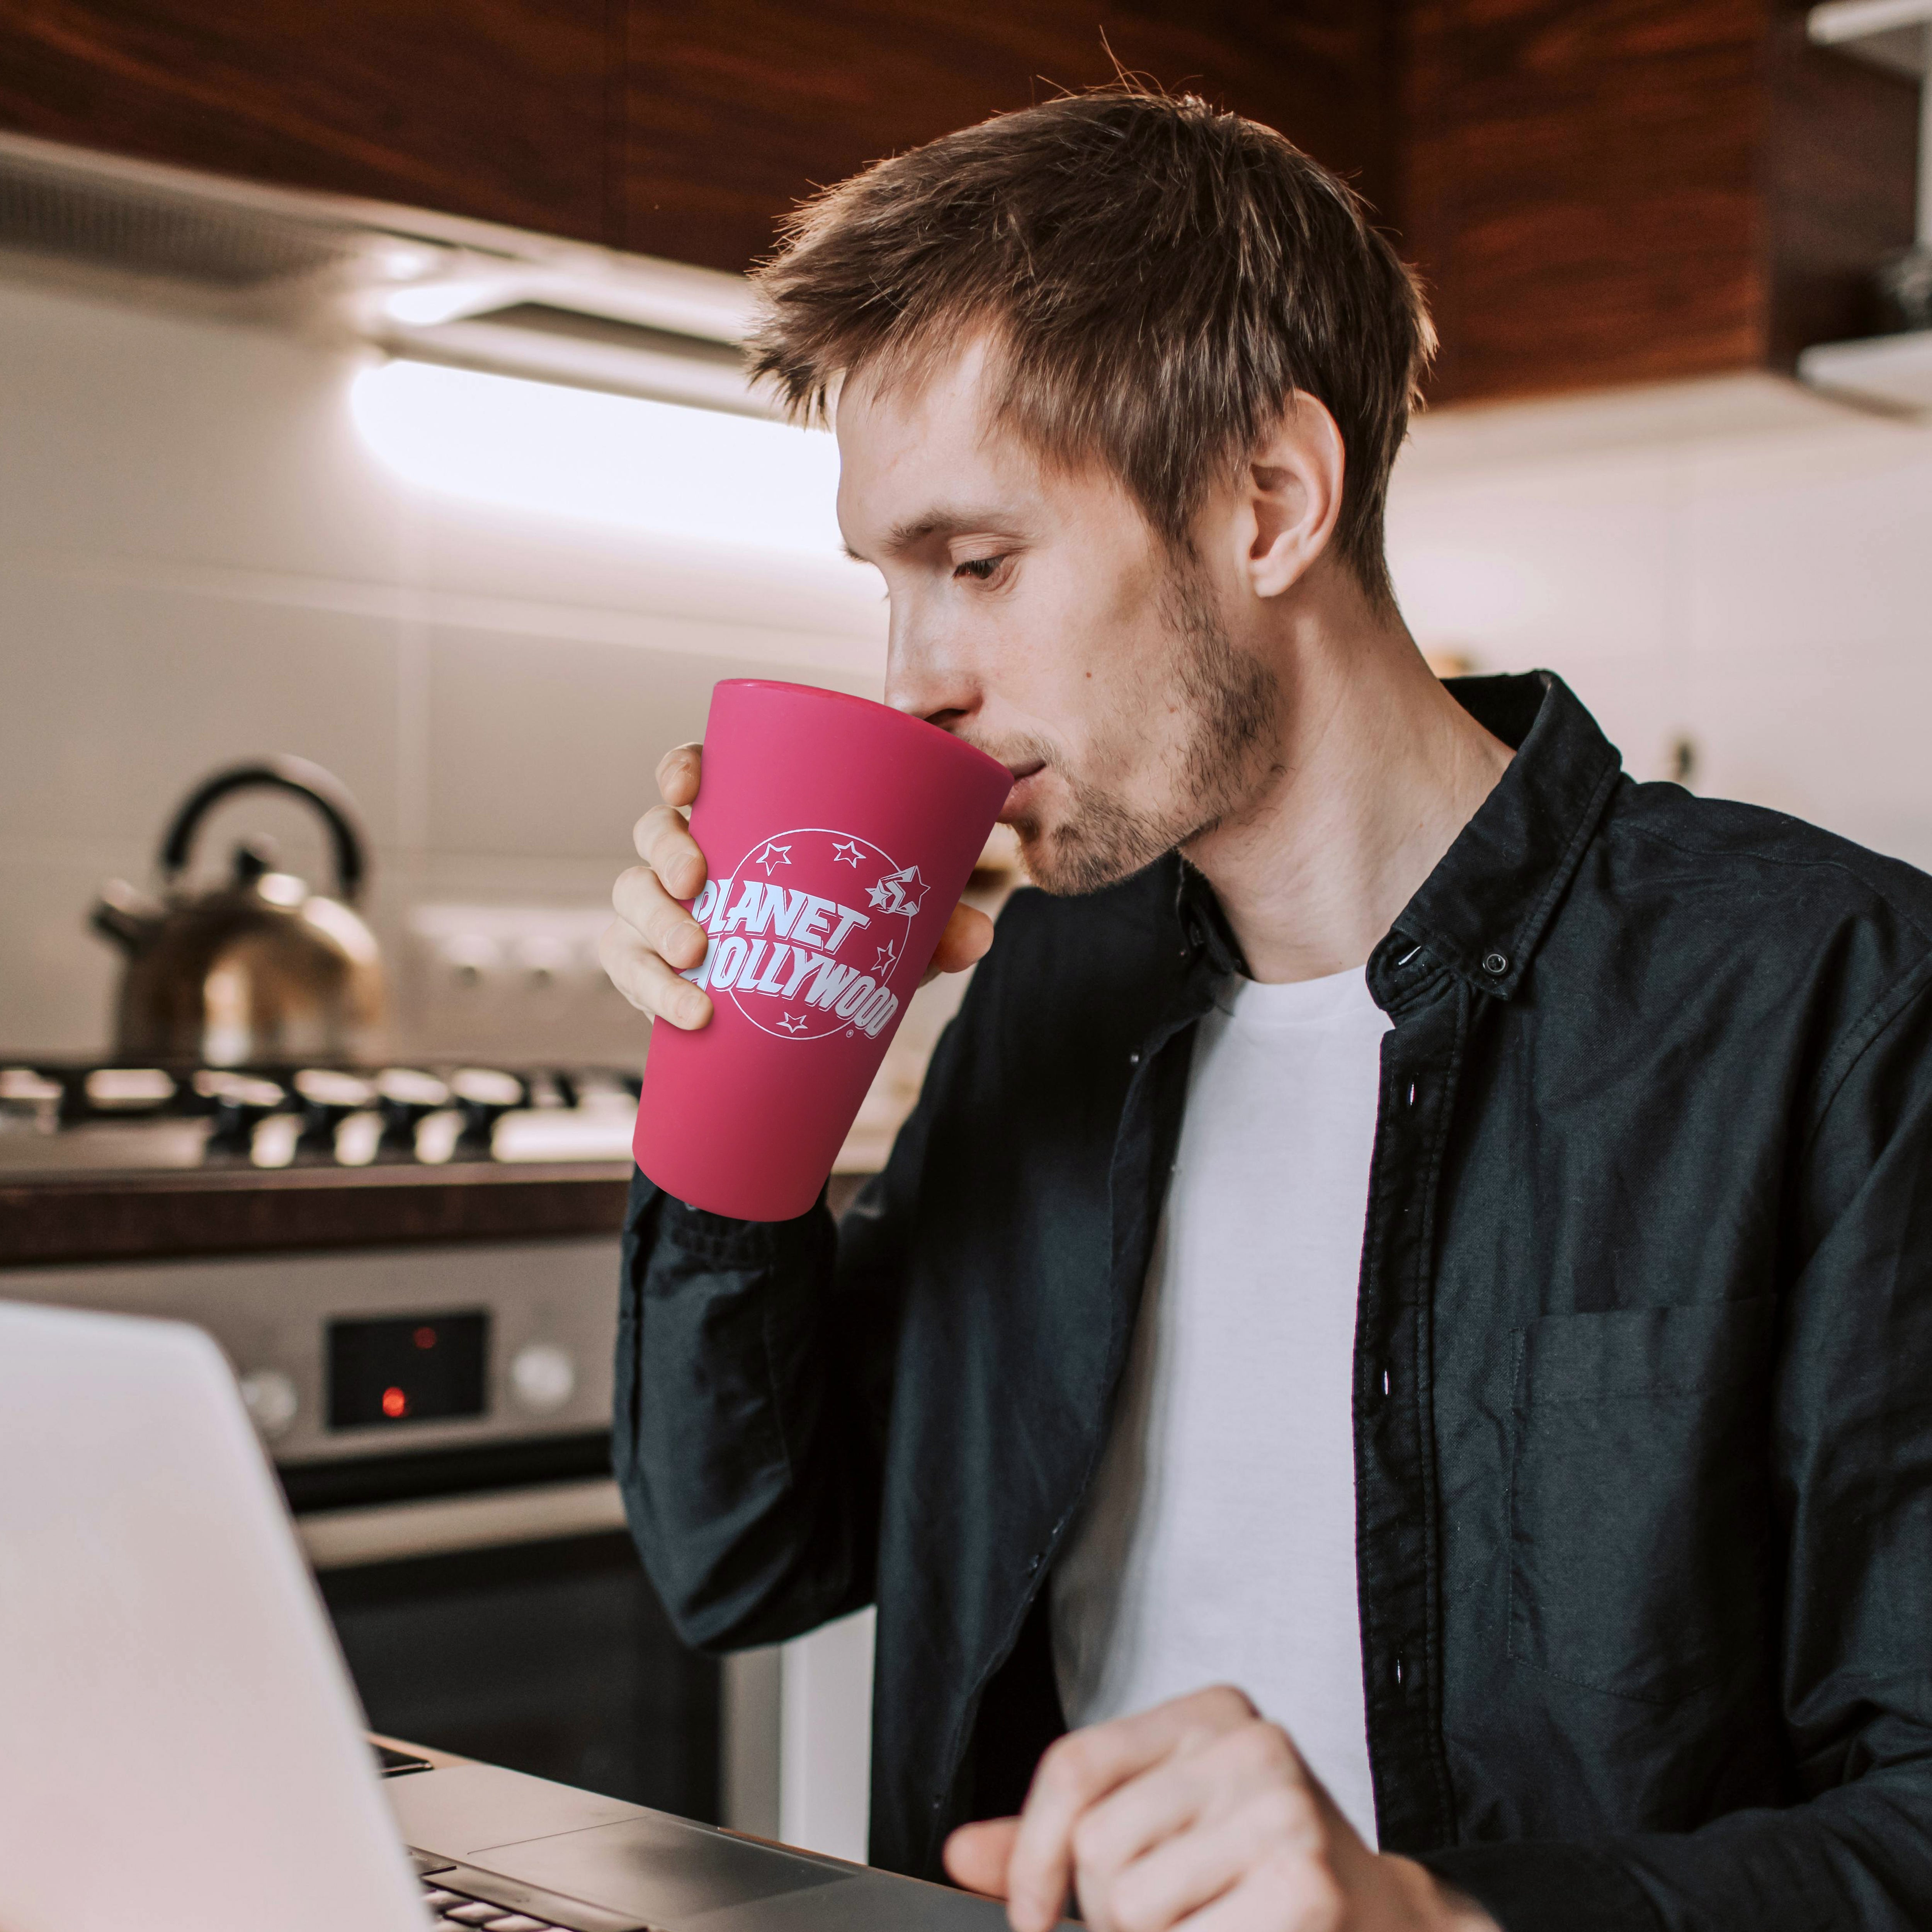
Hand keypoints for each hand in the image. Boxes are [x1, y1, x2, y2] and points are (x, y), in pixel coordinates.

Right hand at [600, 741, 996, 1030]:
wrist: (816, 1005)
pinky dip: (653, 991)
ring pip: (632, 899)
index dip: (681, 770)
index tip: (686, 785)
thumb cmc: (849, 934)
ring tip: (696, 957)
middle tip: (698, 883)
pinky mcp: (652, 967)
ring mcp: (664, 911)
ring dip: (655, 926)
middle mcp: (692, 856)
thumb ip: (937, 923)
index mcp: (739, 820)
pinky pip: (630, 970)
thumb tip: (977, 935)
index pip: (695, 775)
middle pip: (654, 833)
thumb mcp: (894, 927)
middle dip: (665, 852)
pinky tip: (688, 1014)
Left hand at [943, 1687, 1496, 1931]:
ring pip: (1130, 1906)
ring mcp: (1280, 1805)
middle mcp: (1246, 1742)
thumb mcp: (1159, 1834)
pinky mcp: (1304, 1878)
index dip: (1031, 1854)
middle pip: (1097, 1848)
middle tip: (1180, 1918)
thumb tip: (958, 1854)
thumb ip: (1054, 1843)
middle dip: (1114, 1916)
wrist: (1385, 1927)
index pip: (1074, 1767)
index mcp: (1207, 1714)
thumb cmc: (1259, 1880)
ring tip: (1213, 1928)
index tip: (1031, 1917)